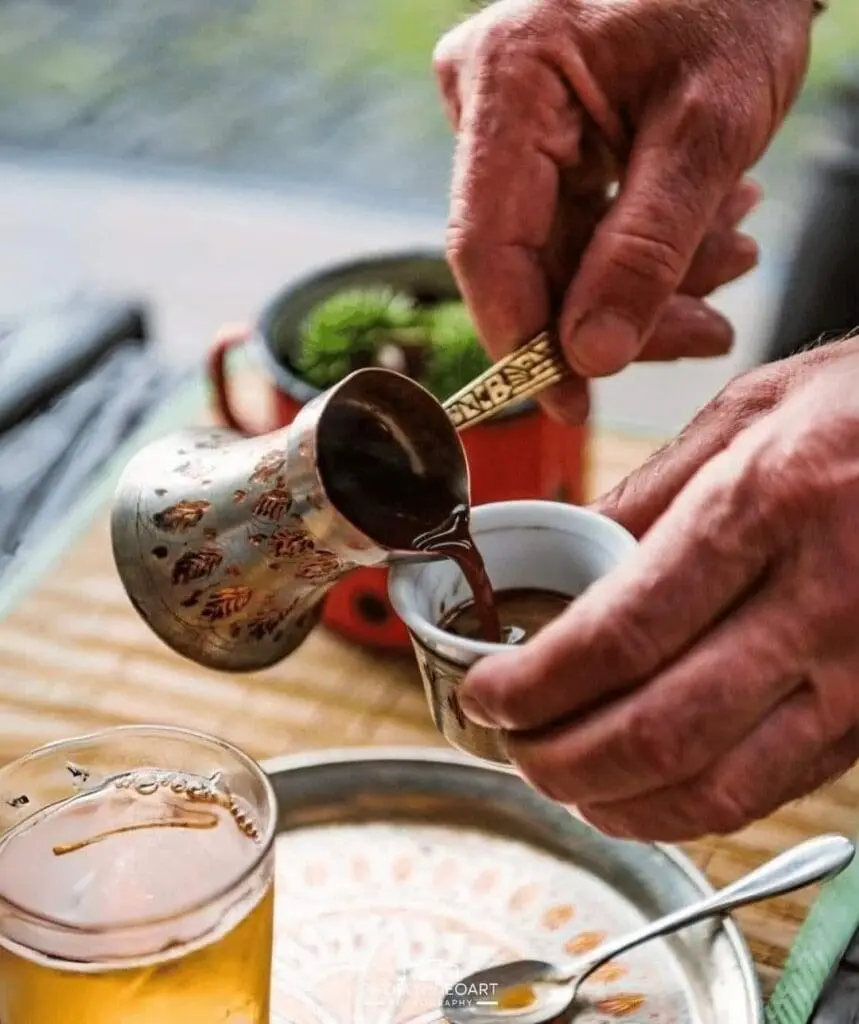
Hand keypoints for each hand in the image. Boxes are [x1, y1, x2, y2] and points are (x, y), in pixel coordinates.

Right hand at [434, 0, 816, 421]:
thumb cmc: (734, 1)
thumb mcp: (708, 129)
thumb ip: (646, 250)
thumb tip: (590, 357)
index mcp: (508, 80)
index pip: (487, 245)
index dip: (524, 338)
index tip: (572, 404)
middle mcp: (488, 103)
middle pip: (527, 260)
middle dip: (616, 312)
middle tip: (705, 332)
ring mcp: (509, 124)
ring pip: (557, 255)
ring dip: (645, 282)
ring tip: (730, 263)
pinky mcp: (538, 142)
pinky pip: (576, 228)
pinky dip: (642, 251)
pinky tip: (707, 244)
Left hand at [458, 337, 858, 840]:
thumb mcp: (753, 410)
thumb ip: (652, 491)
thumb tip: (567, 552)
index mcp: (768, 506)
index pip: (622, 632)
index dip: (536, 683)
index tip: (485, 691)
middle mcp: (823, 601)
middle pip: (658, 729)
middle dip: (556, 757)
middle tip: (505, 743)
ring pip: (715, 786)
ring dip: (614, 801)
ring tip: (556, 777)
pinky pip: (771, 790)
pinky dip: (686, 809)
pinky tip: (637, 793)